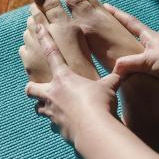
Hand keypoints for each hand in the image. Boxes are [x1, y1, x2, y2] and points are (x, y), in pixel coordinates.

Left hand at [25, 25, 120, 144]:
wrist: (94, 131)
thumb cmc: (100, 104)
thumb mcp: (110, 87)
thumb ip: (115, 77)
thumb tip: (128, 68)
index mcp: (64, 78)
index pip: (51, 53)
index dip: (44, 38)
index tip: (37, 27)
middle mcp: (52, 94)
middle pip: (31, 88)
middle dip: (32, 87)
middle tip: (37, 87)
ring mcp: (52, 113)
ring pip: (38, 109)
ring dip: (43, 107)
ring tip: (53, 107)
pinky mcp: (57, 129)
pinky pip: (53, 126)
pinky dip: (58, 125)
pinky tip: (67, 125)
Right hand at [104, 4, 158, 90]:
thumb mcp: (149, 62)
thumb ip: (129, 63)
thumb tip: (114, 67)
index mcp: (150, 37)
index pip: (129, 22)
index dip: (116, 14)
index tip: (105, 6)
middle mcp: (156, 43)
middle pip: (135, 33)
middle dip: (122, 30)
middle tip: (109, 27)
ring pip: (142, 49)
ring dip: (131, 48)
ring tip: (119, 51)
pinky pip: (148, 64)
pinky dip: (140, 65)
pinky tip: (136, 72)